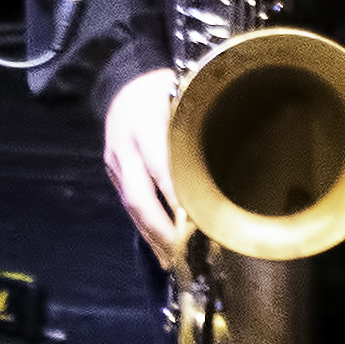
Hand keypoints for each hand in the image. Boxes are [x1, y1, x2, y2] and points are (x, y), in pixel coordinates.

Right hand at [102, 66, 189, 258]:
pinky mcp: (113, 172)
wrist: (123, 81)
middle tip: (184, 254)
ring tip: (173, 262)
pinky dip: (146, 229)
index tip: (199, 223)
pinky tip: (161, 248)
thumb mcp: (183, 96)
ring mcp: (115, 161)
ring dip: (153, 236)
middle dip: (162, 229)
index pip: (161, 166)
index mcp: (145, 123)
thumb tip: (231, 163)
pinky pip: (128, 205)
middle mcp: (125, 146)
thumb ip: (198, 127)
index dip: (178, 197)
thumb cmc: (164, 88)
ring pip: (132, 207)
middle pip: (139, 196)